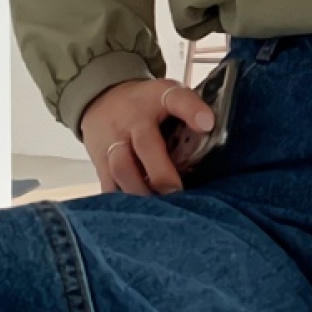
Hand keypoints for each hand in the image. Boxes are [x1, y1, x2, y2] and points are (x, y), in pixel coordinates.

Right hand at [81, 79, 215, 195]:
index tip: (207, 124)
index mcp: (156, 100)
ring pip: (122, 171)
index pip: (175, 98)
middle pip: (145, 145)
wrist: (99, 100)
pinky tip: (141, 213)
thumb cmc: (146, 106)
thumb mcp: (169, 97)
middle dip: (163, 174)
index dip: (192, 110)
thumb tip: (211, 130)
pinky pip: (109, 187)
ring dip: (144, 193)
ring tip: (162, 208)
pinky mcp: (100, 164)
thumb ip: (191, 113)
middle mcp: (131, 120)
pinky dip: (124, 203)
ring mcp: (111, 142)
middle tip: (178, 192)